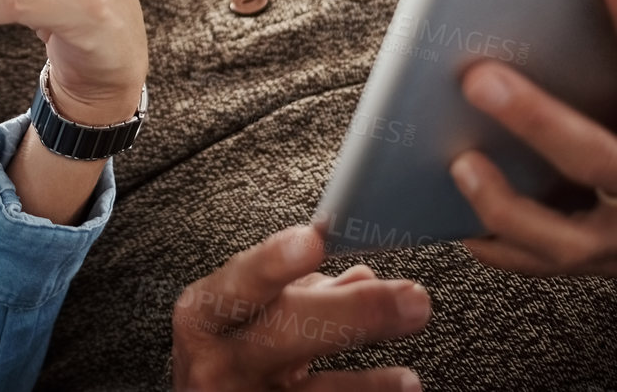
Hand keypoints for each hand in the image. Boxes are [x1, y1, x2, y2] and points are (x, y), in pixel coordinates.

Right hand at [173, 225, 428, 390]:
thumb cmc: (220, 348)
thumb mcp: (240, 313)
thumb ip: (297, 289)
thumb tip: (363, 275)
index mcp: (204, 315)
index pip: (240, 283)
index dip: (274, 262)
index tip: (314, 240)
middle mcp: (220, 360)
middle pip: (287, 333)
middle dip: (355, 313)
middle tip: (411, 299)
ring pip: (315, 391)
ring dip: (368, 383)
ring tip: (408, 378)